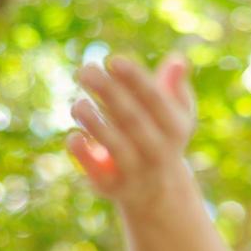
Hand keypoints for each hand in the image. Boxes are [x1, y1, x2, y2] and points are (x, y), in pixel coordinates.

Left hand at [66, 51, 196, 209]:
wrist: (155, 190)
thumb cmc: (160, 136)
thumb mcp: (174, 113)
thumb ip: (173, 86)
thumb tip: (178, 60)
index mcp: (176, 129)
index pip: (155, 100)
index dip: (135, 79)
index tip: (113, 60)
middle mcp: (159, 152)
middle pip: (133, 120)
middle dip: (109, 93)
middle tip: (85, 70)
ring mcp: (137, 173)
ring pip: (117, 147)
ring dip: (95, 123)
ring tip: (77, 103)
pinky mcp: (113, 189)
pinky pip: (98, 174)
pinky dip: (84, 157)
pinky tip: (73, 138)